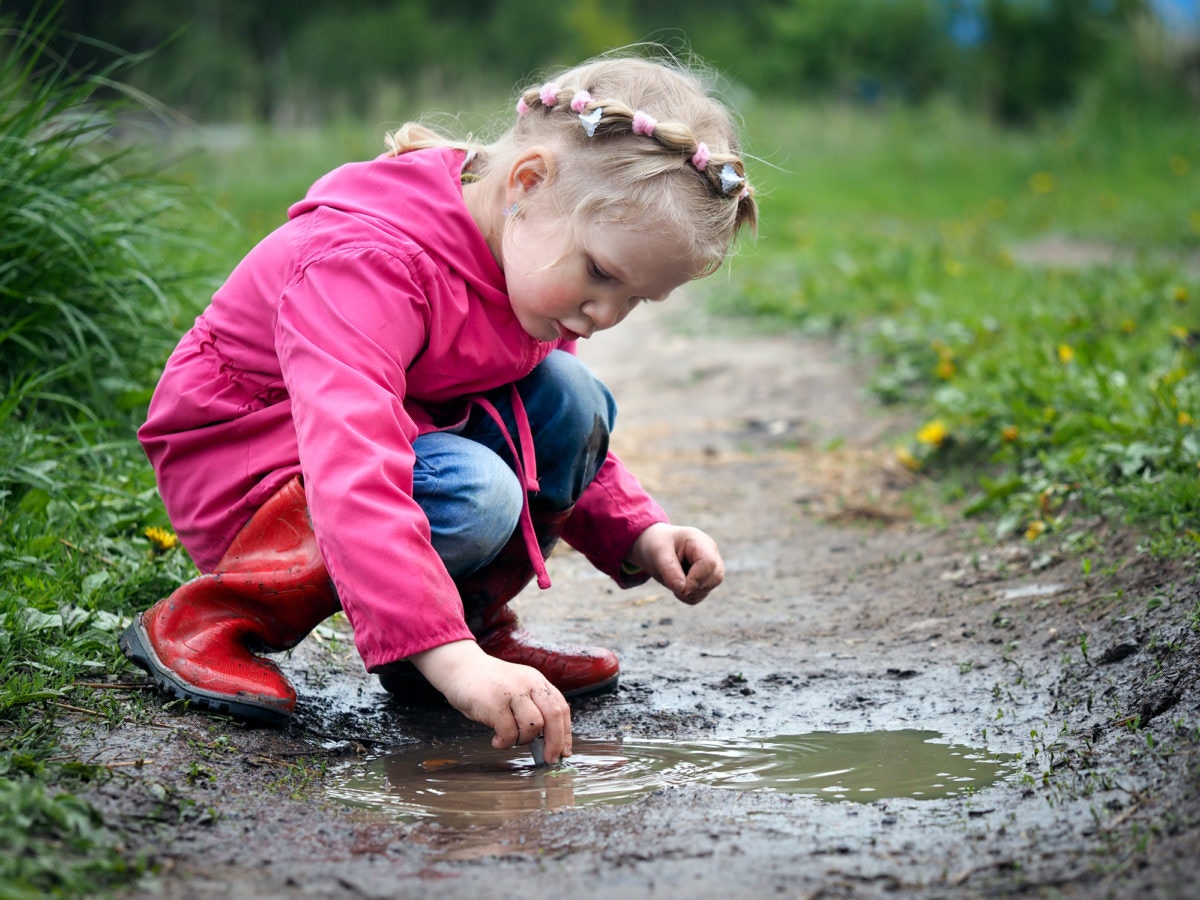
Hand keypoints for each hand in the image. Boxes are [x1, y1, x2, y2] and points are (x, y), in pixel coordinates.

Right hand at [409, 640, 571, 762]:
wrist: (461, 668)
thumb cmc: (489, 685)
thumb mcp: (517, 688)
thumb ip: (533, 707)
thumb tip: (548, 742)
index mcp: (537, 681)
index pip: (561, 707)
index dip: (565, 733)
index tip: (564, 752)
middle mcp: (528, 683)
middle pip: (554, 716)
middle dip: (555, 742)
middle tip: (549, 759)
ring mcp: (511, 692)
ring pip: (533, 726)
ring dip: (523, 741)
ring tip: (510, 739)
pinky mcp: (494, 703)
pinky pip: (509, 732)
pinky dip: (505, 743)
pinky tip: (496, 740)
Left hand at [625, 523, 723, 604]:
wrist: (655, 545)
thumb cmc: (657, 544)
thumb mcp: (658, 553)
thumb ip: (669, 569)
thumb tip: (683, 589)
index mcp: (699, 541)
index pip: (709, 563)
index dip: (696, 579)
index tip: (680, 588)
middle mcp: (710, 552)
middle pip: (716, 576)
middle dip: (694, 587)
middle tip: (674, 586)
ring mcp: (711, 566)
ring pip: (710, 587)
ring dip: (690, 593)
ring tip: (673, 582)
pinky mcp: (706, 578)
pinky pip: (702, 594)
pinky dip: (689, 596)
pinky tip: (678, 587)